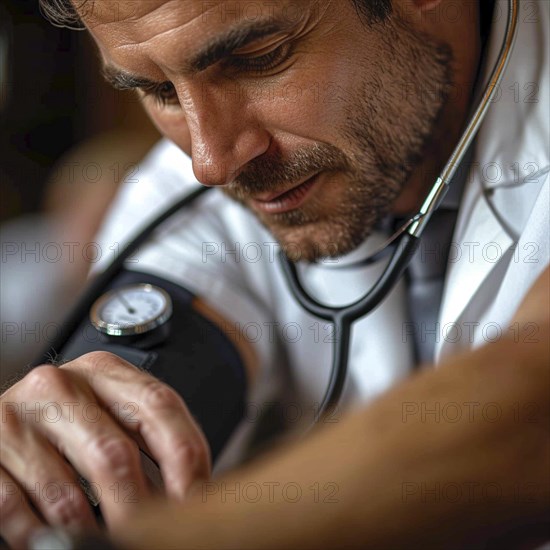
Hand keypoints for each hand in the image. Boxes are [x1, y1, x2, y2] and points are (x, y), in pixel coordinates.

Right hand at [0, 351, 210, 548]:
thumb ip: (150, 436)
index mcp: (103, 370)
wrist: (3, 422)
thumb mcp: (111, 411)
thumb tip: (194, 490)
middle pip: (116, 453)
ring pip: (68, 493)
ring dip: (93, 532)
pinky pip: (17, 510)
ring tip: (111, 541)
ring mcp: (17, 417)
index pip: (159, 406)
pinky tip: (61, 540)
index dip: (186, 457)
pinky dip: (44, 536)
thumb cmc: (68, 420)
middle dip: (140, 507)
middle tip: (153, 533)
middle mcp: (59, 385)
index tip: (196, 498)